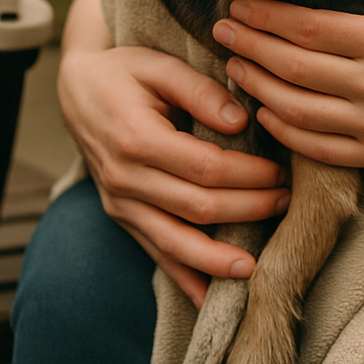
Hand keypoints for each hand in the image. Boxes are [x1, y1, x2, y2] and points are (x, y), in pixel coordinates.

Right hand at [57, 43, 290, 307]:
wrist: (77, 89)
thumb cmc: (124, 71)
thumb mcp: (160, 65)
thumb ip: (200, 91)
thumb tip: (241, 122)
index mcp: (136, 136)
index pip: (205, 167)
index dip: (248, 175)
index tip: (280, 172)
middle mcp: (124, 177)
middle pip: (198, 207)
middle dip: (248, 209)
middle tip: (285, 201)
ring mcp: (119, 202)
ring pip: (176, 242)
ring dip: (218, 259)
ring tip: (257, 265)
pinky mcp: (120, 216)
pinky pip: (154, 253)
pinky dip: (183, 277)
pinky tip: (209, 298)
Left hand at [211, 0, 363, 167]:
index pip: (310, 29)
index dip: (267, 18)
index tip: (239, 6)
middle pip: (294, 68)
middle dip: (249, 48)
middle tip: (220, 32)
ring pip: (298, 110)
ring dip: (257, 88)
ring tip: (233, 67)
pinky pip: (319, 148)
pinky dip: (285, 131)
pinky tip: (264, 110)